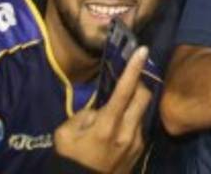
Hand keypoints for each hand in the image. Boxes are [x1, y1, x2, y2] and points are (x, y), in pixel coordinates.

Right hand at [53, 46, 151, 173]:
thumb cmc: (70, 160)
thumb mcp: (65, 134)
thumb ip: (84, 115)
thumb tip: (99, 108)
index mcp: (107, 126)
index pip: (124, 91)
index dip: (134, 69)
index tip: (142, 50)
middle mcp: (127, 133)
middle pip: (145, 96)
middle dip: (140, 83)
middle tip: (129, 80)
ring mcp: (137, 143)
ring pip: (144, 111)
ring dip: (135, 104)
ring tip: (119, 108)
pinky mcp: (140, 152)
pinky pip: (140, 127)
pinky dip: (132, 120)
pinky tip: (120, 126)